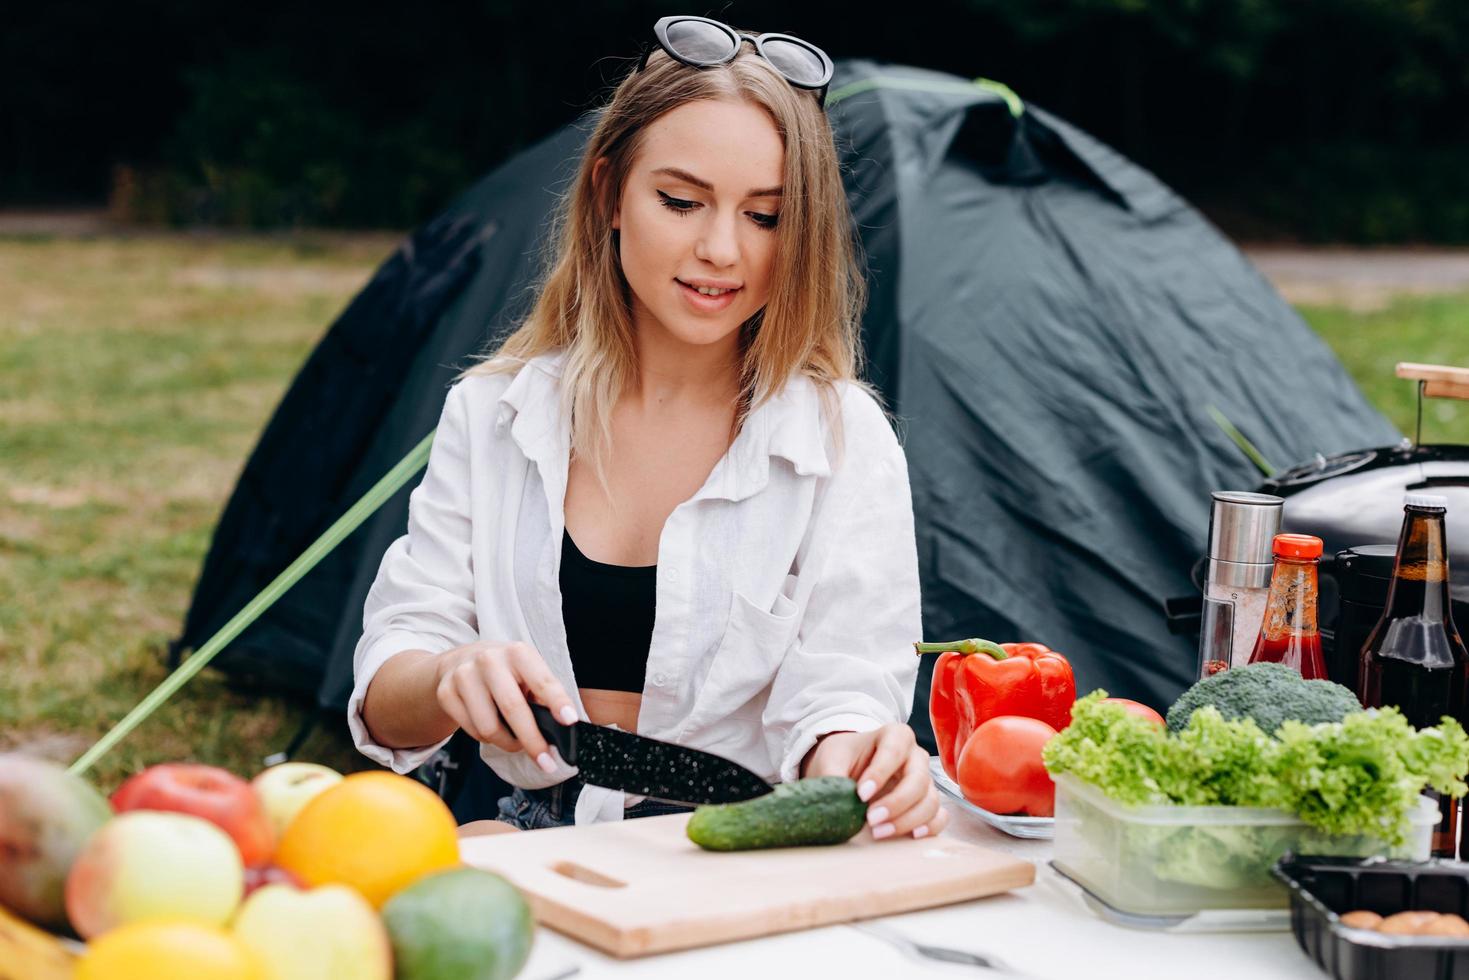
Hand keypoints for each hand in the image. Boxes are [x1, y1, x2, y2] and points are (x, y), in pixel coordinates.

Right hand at [433, 641, 577, 773]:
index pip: (541, 680)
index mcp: (517, 653)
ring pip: (489, 726)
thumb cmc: (504, 672)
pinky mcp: (446, 693)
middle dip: (532, 740)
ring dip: (508, 743)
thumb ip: (542, 695)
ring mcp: (464, 675)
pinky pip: (472, 731)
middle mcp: (489, 659)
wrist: (459, 662)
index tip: (569, 720)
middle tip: (546, 761)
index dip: (557, 701)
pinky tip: (493, 729)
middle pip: (513, 707)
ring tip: (516, 741)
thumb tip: (560, 726)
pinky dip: (487, 739)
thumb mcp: (527, 673)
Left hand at [801, 725, 947, 840]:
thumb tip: (837, 802)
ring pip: (930, 801)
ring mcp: (925, 780)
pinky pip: (939, 816)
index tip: (861, 794)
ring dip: (907, 820)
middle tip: (871, 819)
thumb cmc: (843, 757)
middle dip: (896, 803)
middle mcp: (915, 757)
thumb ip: (832, 775)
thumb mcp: (831, 758)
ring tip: (878, 832)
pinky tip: (911, 835)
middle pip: (918, 779)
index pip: (894, 751)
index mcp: (895, 736)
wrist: (849, 768)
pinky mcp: (927, 802)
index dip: (880, 773)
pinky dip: (930, 827)